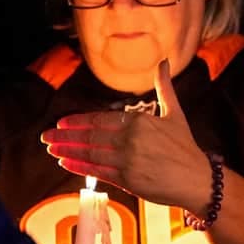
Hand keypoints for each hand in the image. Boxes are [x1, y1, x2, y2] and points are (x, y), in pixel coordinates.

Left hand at [41, 58, 207, 210]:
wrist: (197, 178)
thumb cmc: (186, 146)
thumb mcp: (175, 113)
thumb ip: (164, 88)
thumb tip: (164, 63)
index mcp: (139, 121)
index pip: (100, 119)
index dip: (78, 121)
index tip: (62, 123)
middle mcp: (130, 139)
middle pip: (90, 136)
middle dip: (64, 136)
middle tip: (46, 136)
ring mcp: (127, 160)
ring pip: (90, 153)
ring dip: (67, 150)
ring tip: (51, 149)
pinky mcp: (127, 180)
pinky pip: (97, 171)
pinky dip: (79, 167)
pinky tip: (66, 162)